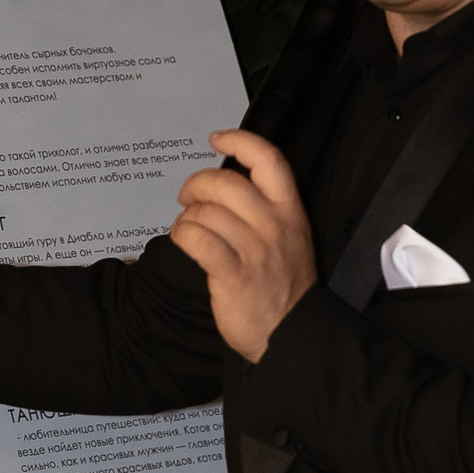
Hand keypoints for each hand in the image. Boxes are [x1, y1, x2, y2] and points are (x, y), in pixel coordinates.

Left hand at [170, 131, 316, 362]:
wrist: (291, 333)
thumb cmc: (284, 284)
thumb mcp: (290, 236)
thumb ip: (265, 207)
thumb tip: (224, 183)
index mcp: (290, 210)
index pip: (268, 159)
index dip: (239, 141)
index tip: (216, 139)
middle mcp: (273, 224)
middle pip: (225, 182)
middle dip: (196, 184)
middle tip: (187, 197)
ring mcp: (254, 249)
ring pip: (205, 212)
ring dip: (187, 217)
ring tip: (188, 228)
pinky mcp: (232, 274)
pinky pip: (196, 239)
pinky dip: (182, 235)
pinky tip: (184, 241)